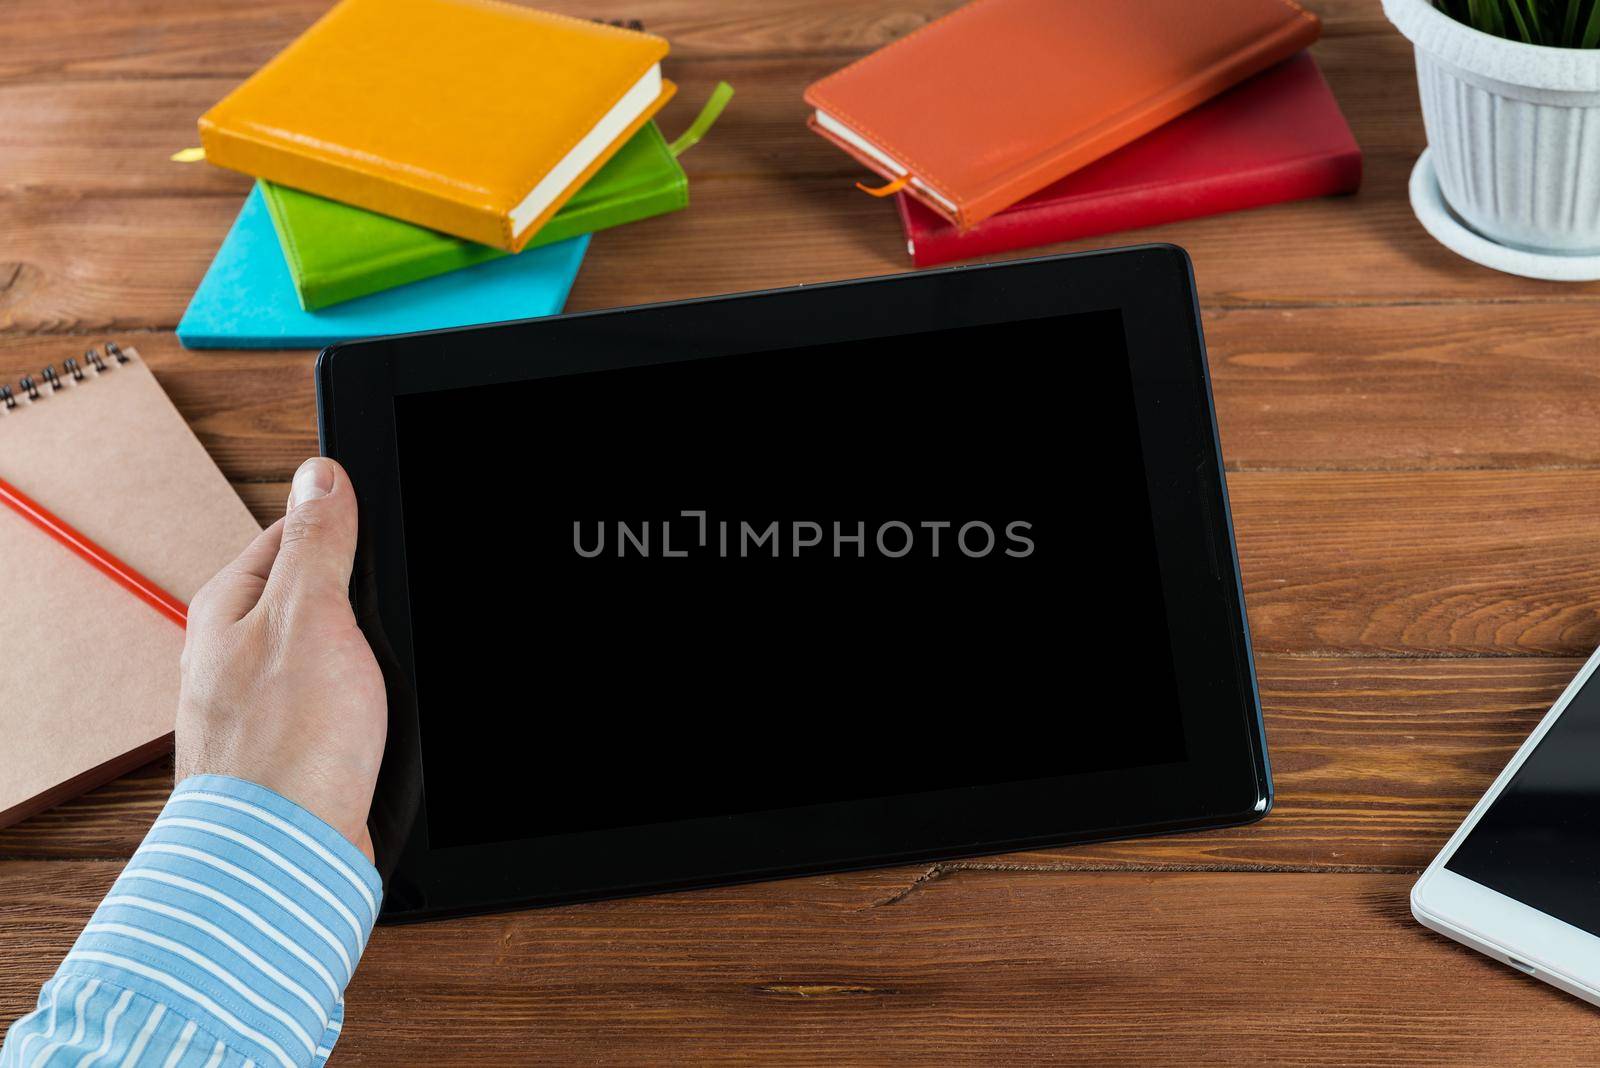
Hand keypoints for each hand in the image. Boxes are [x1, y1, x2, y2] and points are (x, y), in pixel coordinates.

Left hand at [176, 457, 386, 859]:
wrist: (287, 854)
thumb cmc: (286, 745)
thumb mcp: (312, 614)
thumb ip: (318, 542)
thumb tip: (321, 475)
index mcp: (230, 603)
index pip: (295, 532)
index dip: (348, 531)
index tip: (384, 542)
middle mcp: (239, 648)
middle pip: (323, 591)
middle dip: (366, 603)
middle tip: (387, 623)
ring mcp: (267, 698)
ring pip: (341, 650)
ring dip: (374, 661)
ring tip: (382, 682)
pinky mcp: (298, 742)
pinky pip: (345, 700)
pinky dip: (371, 704)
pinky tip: (382, 720)